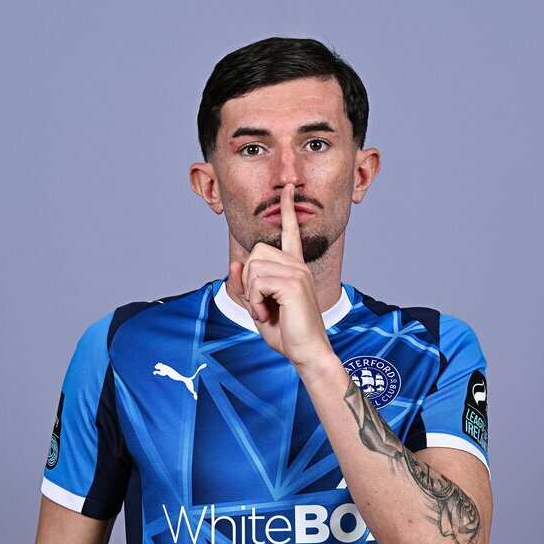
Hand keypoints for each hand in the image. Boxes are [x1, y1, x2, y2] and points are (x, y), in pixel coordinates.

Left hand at [228, 183, 333, 367]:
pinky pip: (257, 282)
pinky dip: (254, 301)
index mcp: (295, 268)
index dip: (287, 211)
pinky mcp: (294, 283)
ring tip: (266, 311)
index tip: (288, 191)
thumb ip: (246, 286)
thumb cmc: (287, 334)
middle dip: (249, 279)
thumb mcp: (258, 307)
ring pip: (253, 267)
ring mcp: (298, 272)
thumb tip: (235, 262)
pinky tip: (267, 313)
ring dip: (251, 294)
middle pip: (256, 251)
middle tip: (261, 304)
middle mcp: (298, 265)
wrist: (308, 353)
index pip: (291, 233)